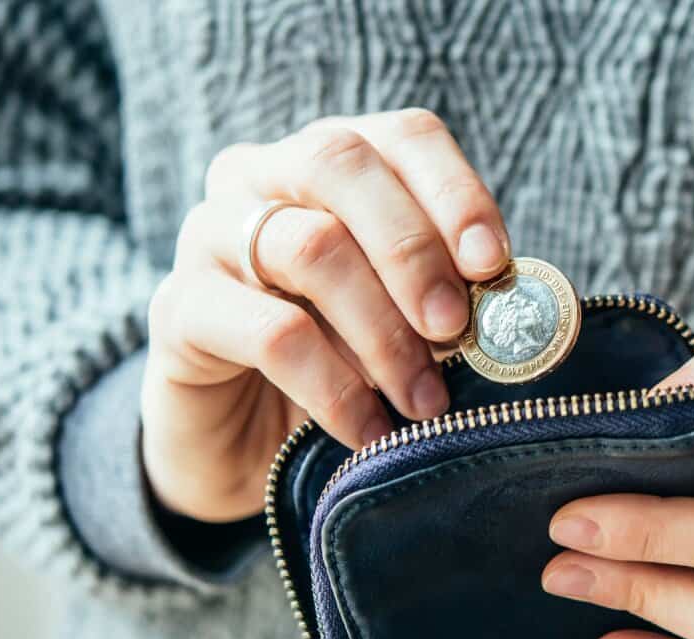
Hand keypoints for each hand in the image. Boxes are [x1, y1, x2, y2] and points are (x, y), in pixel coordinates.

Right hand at [143, 109, 508, 521]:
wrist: (241, 445)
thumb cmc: (340, 365)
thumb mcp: (403, 321)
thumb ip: (448, 296)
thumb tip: (515, 304)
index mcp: (333, 162)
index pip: (403, 136)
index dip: (456, 192)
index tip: (493, 263)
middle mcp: (262, 176)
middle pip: (343, 164)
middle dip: (414, 250)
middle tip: (454, 328)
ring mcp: (208, 234)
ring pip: (309, 246)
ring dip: (383, 332)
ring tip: (424, 400)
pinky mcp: (178, 309)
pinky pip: (269, 332)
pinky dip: (334, 386)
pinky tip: (369, 432)